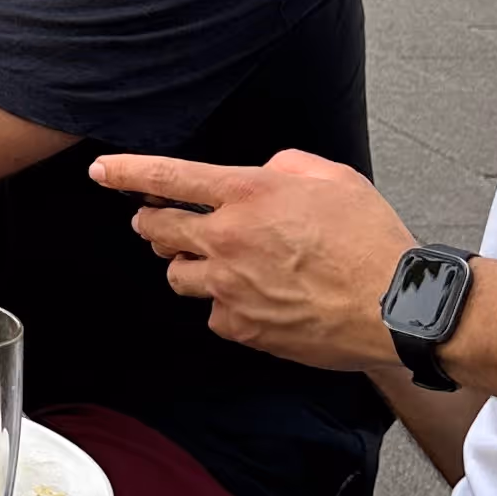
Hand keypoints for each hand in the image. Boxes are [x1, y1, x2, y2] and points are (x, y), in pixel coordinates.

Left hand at [86, 147, 414, 370]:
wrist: (395, 304)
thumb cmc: (369, 239)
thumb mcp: (328, 176)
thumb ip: (280, 167)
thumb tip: (259, 176)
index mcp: (246, 196)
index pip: (167, 178)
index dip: (126, 172)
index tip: (101, 171)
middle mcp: (228, 241)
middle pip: (156, 231)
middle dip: (152, 222)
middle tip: (163, 220)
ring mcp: (231, 289)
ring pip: (178, 275)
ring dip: (189, 264)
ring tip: (221, 260)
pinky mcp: (243, 328)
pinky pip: (212, 313)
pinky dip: (224, 303)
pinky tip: (254, 297)